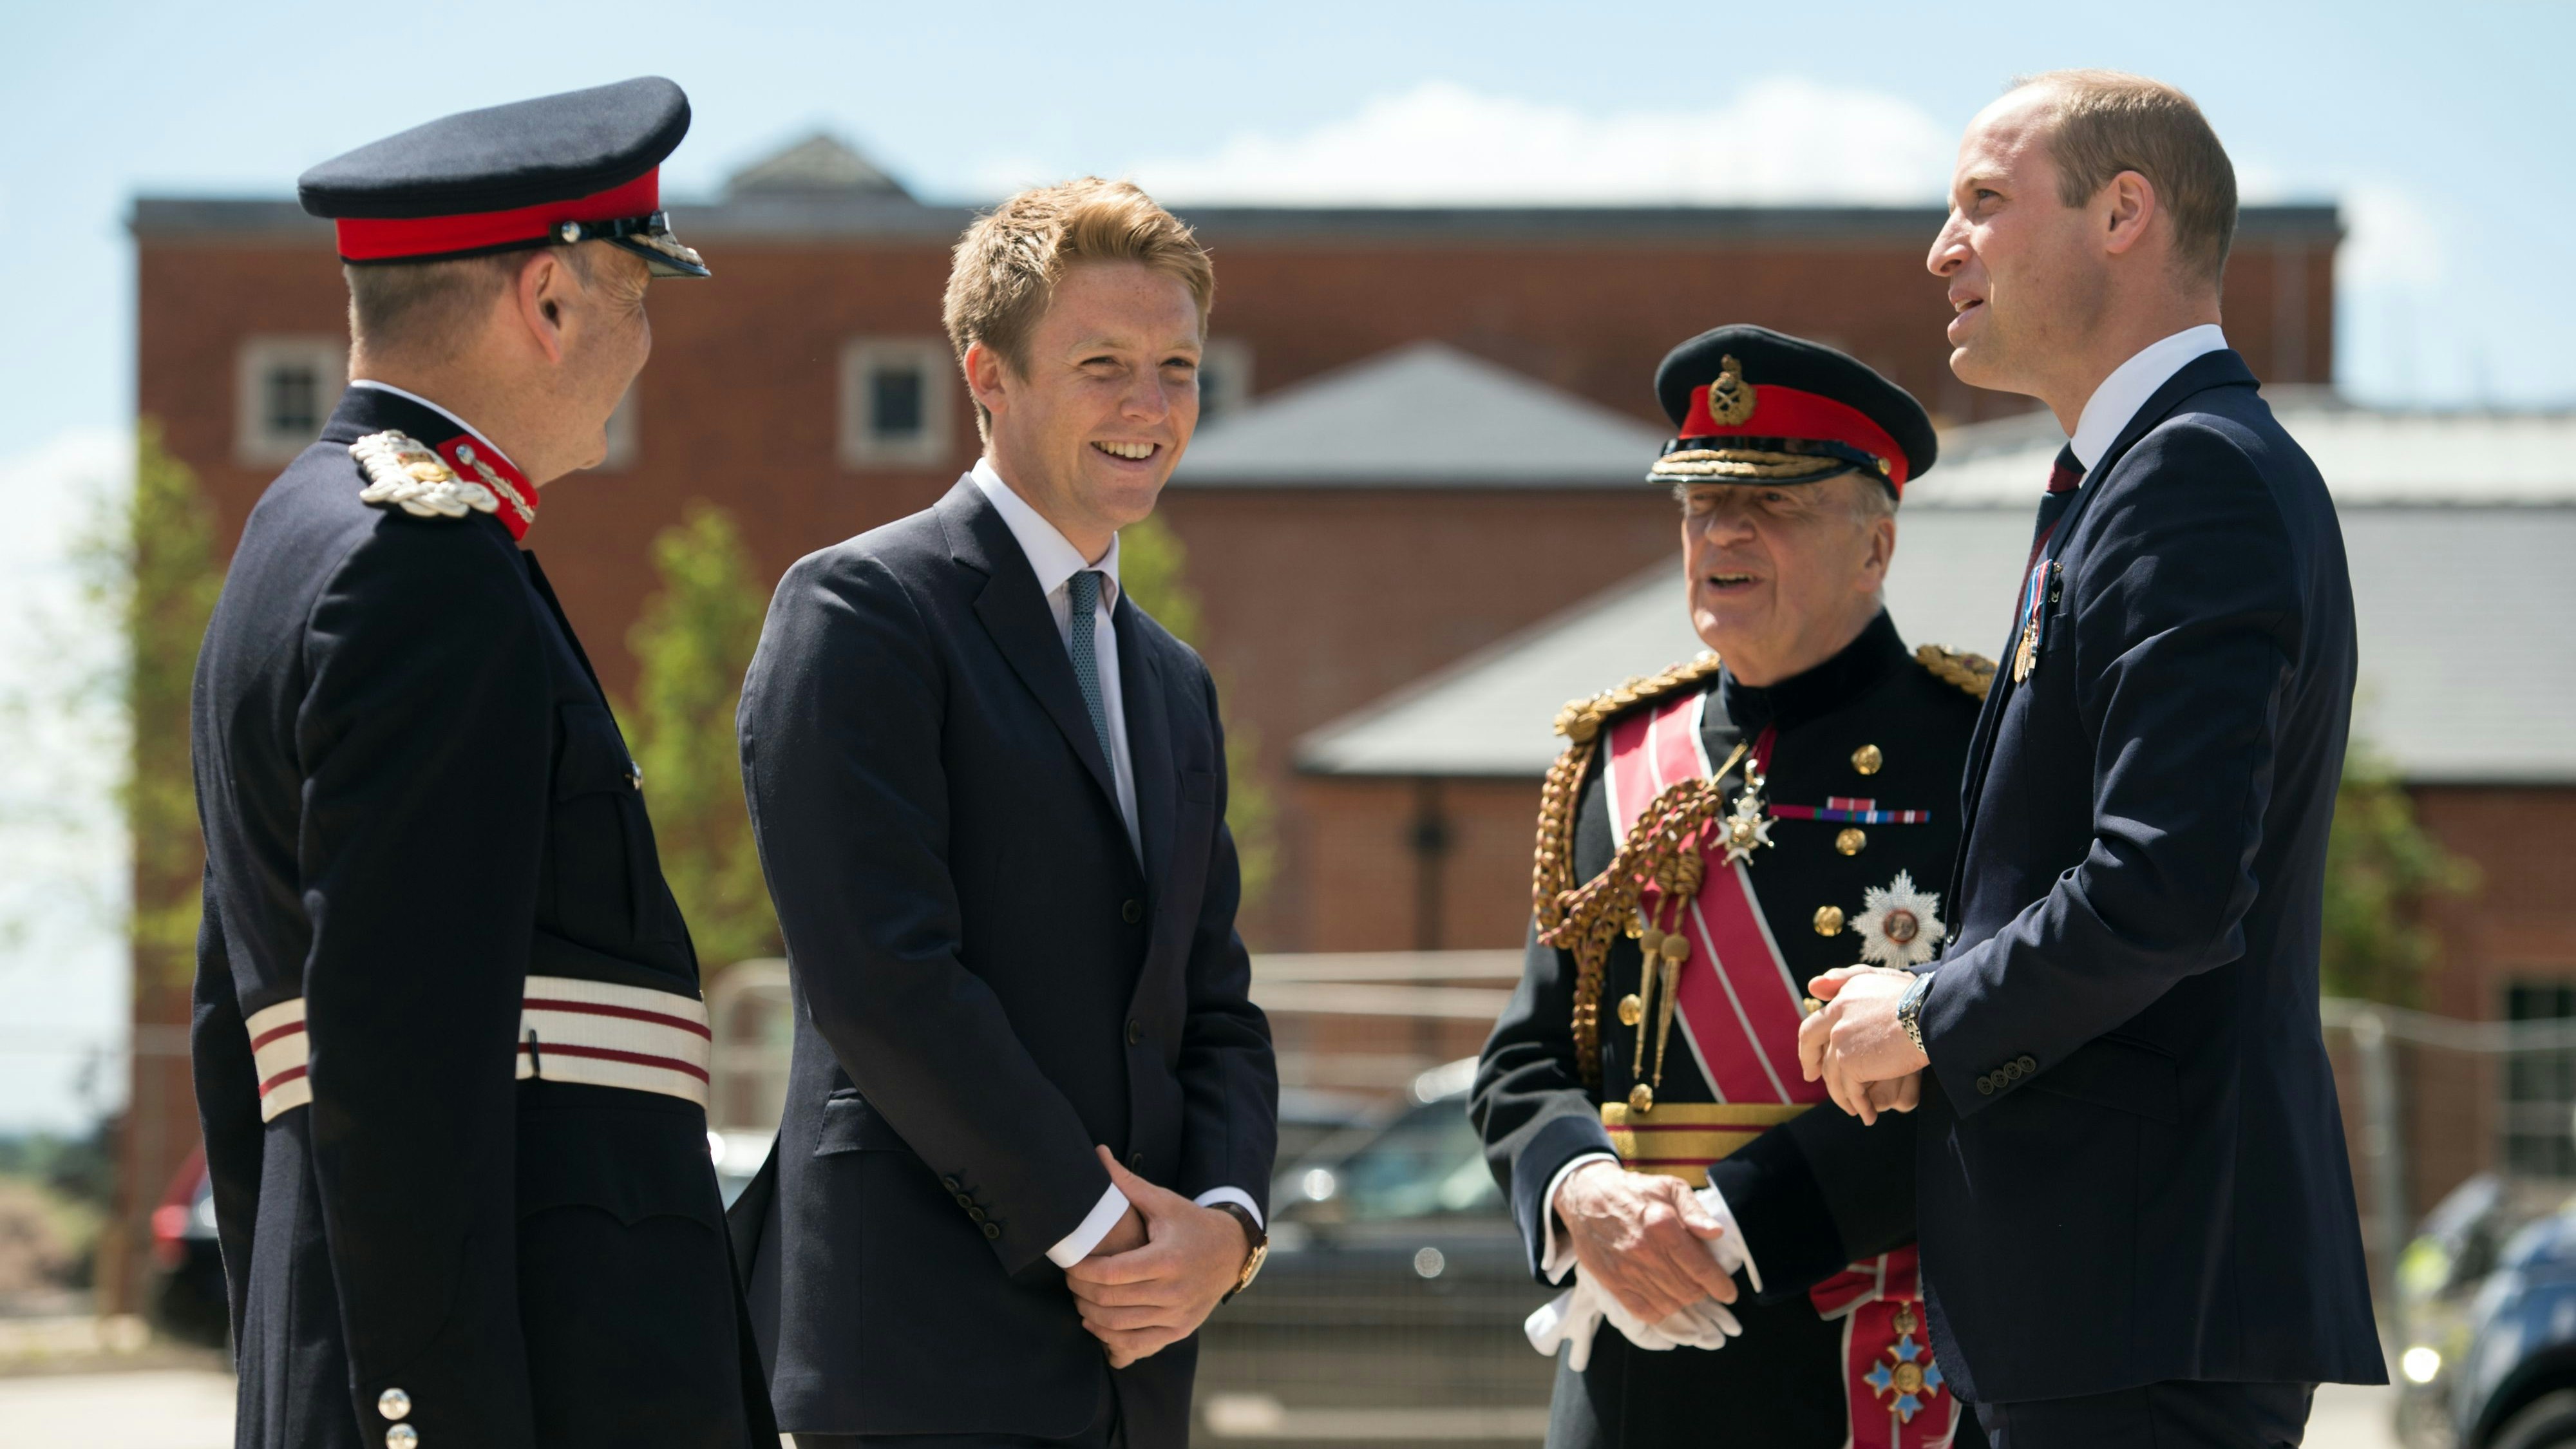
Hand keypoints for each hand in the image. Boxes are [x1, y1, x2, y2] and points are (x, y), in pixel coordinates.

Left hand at [1063, 1146, 1251, 1367]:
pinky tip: (1097, 1322)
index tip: (1069, 1262)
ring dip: (1090, 1316)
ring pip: (1118, 1328)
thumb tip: (1097, 1152)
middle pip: (1110, 1301)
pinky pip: (1137, 1345)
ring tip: (1080, 1298)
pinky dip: (1111, 1338)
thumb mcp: (1163, 1201)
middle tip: (1070, 1279)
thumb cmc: (1190, 1223)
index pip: (1109, 1274)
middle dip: (1080, 1292)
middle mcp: (1173, 1292)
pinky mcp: (1179, 1331)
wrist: (1232, 1252)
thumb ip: (1126, 1183)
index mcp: (1166, 1259)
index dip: (1080, 1271)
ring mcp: (1177, 1315)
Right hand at [1552, 1160, 1736, 1324]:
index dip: (1721, 1286)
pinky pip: (1644, 1312)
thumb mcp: (1669, 1186)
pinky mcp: (1612, 1282)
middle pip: (1688, 1290)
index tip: (1728, 1292)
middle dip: (1702, 1291)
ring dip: (1682, 1301)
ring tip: (1682, 1289)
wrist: (1586, 1196)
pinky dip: (1660, 1312)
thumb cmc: (1634, 1191)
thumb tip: (1716, 1233)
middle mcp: (1645, 1251)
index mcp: (1663, 1226)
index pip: (1701, 1269)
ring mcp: (1627, 1270)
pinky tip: (1664, 1300)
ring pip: (1670, 1304)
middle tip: (1701, 1283)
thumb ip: (1694, 1210)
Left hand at [1798, 966, 1930, 1122]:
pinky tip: (1868, 1116)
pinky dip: (1859, 1105)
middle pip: (1811, 1042)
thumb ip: (1846, 979)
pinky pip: (1850, 1090)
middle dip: (1809, 1061)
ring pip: (1832, 1073)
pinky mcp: (1850, 1061)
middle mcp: (1837, 1013)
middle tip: (1811, 1078)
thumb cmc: (1919, 998)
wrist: (1933, 1014)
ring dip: (1842, 1094)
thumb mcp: (1880, 980)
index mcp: (1845, 995)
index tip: (1812, 1055)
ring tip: (1855, 1108)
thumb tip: (1812, 987)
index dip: (1811, 1040)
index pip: (1817, 1021)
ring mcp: (1840, 1037)